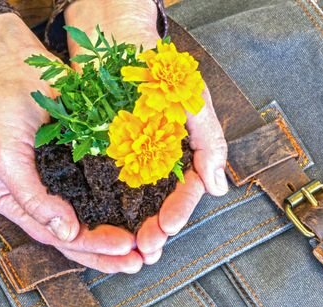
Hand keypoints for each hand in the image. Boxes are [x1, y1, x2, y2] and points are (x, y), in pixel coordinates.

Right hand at [0, 13, 142, 273]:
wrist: (13, 66)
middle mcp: (43, 196)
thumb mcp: (6, 157)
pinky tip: (142, 209)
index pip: (57, 236)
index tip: (123, 247)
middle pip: (78, 234)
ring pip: (94, 214)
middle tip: (141, 258)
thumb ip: (32, 197)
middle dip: (109, 250)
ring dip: (119, 230)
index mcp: (20, 202)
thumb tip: (64, 233)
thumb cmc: (1, 111)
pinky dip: (121, 200)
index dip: (91, 247)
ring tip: (147, 244)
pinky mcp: (81, 160)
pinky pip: (102, 185)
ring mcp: (63, 178)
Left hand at [65, 0, 228, 264]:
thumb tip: (220, 187)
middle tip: (146, 247)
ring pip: (133, 200)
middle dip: (155, 228)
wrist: (116, 43)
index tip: (168, 227)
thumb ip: (210, 143)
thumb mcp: (193, 103)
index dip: (179, 212)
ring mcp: (129, 156)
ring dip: (132, 224)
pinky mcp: (104, 151)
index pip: (186, 190)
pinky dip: (107, 204)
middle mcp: (156, 158)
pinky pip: (107, 183)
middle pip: (158, 202)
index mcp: (181, 150)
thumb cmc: (160, 71)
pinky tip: (102, 219)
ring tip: (127, 244)